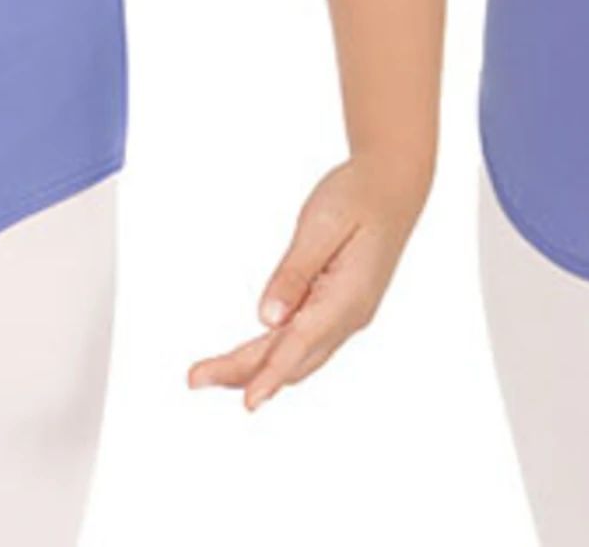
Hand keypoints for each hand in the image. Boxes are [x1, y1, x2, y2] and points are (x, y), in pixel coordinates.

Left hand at [186, 150, 428, 409]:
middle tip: (196, 377)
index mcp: (349, 297)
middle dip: (244, 373)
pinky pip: (301, 340)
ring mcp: (345, 315)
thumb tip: (266, 318)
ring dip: (255, 367)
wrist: (392, 185)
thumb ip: (294, 272)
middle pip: (291, 358)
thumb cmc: (358, 196)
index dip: (271, 375)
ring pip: (295, 354)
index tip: (248, 404)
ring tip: (209, 372)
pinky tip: (249, 358)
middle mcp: (349, 316)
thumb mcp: (322, 224)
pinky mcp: (337, 308)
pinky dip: (272, 352)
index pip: (301, 345)